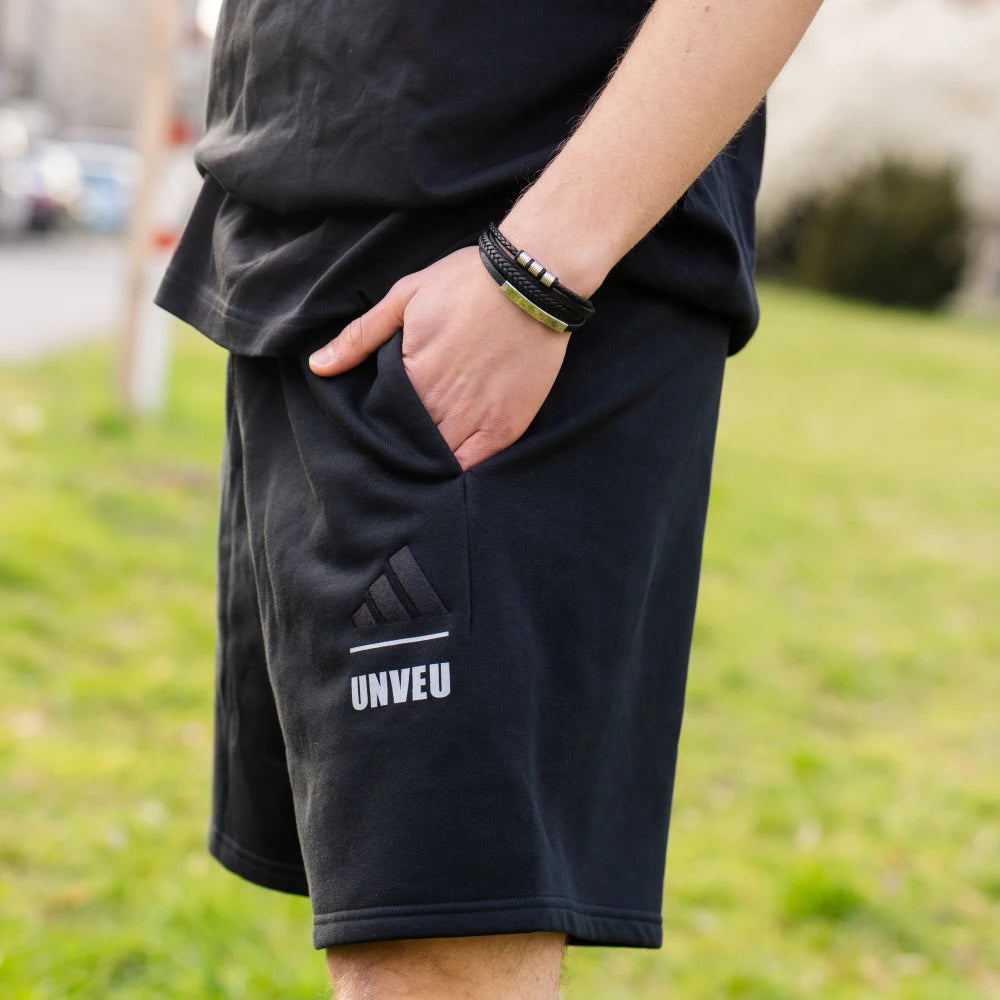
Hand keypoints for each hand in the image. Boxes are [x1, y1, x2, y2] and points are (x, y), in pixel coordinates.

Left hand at [308, 246, 570, 470]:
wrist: (531, 283)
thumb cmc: (466, 283)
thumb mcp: (404, 297)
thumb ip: (360, 336)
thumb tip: (319, 366)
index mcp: (410, 376)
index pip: (380, 423)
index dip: (376, 429)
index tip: (375, 430)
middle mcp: (440, 405)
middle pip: (408, 446)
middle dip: (399, 449)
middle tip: (393, 451)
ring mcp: (475, 419)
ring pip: (438, 460)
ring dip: (426, 463)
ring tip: (418, 464)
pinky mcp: (505, 426)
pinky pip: (474, 465)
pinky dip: (458, 470)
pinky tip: (448, 468)